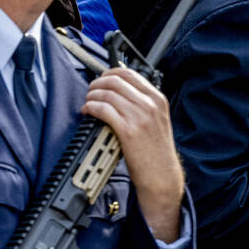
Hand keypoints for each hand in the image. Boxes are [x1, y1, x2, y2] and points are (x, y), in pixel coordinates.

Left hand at [82, 67, 184, 240]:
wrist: (162, 174)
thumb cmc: (156, 150)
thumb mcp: (156, 120)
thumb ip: (142, 104)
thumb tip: (118, 92)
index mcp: (158, 99)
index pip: (130, 74)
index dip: (109, 73)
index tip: (100, 79)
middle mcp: (150, 105)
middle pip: (115, 81)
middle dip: (97, 84)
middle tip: (90, 91)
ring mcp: (140, 117)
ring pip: (107, 94)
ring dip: (91, 96)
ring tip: (87, 102)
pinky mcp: (128, 130)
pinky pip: (103, 110)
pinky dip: (91, 108)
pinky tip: (87, 112)